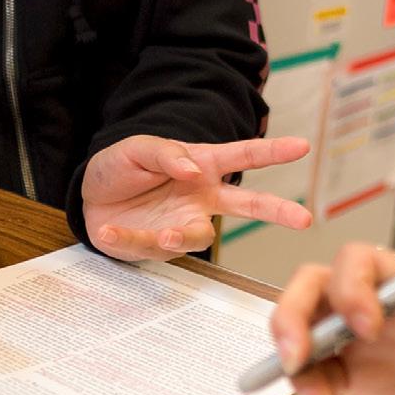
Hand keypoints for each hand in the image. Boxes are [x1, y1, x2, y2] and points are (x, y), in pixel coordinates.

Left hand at [83, 134, 312, 260]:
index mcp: (203, 164)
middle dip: (278, 210)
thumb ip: (168, 155)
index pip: (244, 156)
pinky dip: (129, 239)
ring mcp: (184, 222)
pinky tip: (111, 230)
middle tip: (304, 219)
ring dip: (183, 237)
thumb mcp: (138, 148)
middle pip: (248, 204)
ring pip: (199, 238)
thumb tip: (195, 172)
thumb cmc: (122, 166)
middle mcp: (202, 197)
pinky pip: (150, 247)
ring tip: (165, 236)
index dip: (274, 151)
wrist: (90, 195)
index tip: (302, 146)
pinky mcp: (160, 245)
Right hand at [270, 215, 394, 394]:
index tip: (370, 327)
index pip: (360, 261)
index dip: (351, 288)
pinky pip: (320, 380)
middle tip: (298, 356)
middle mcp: (380, 303)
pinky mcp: (363, 376)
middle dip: (291, 316)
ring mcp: (365, 340)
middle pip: (312, 289)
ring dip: (296, 366)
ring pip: (304, 335)